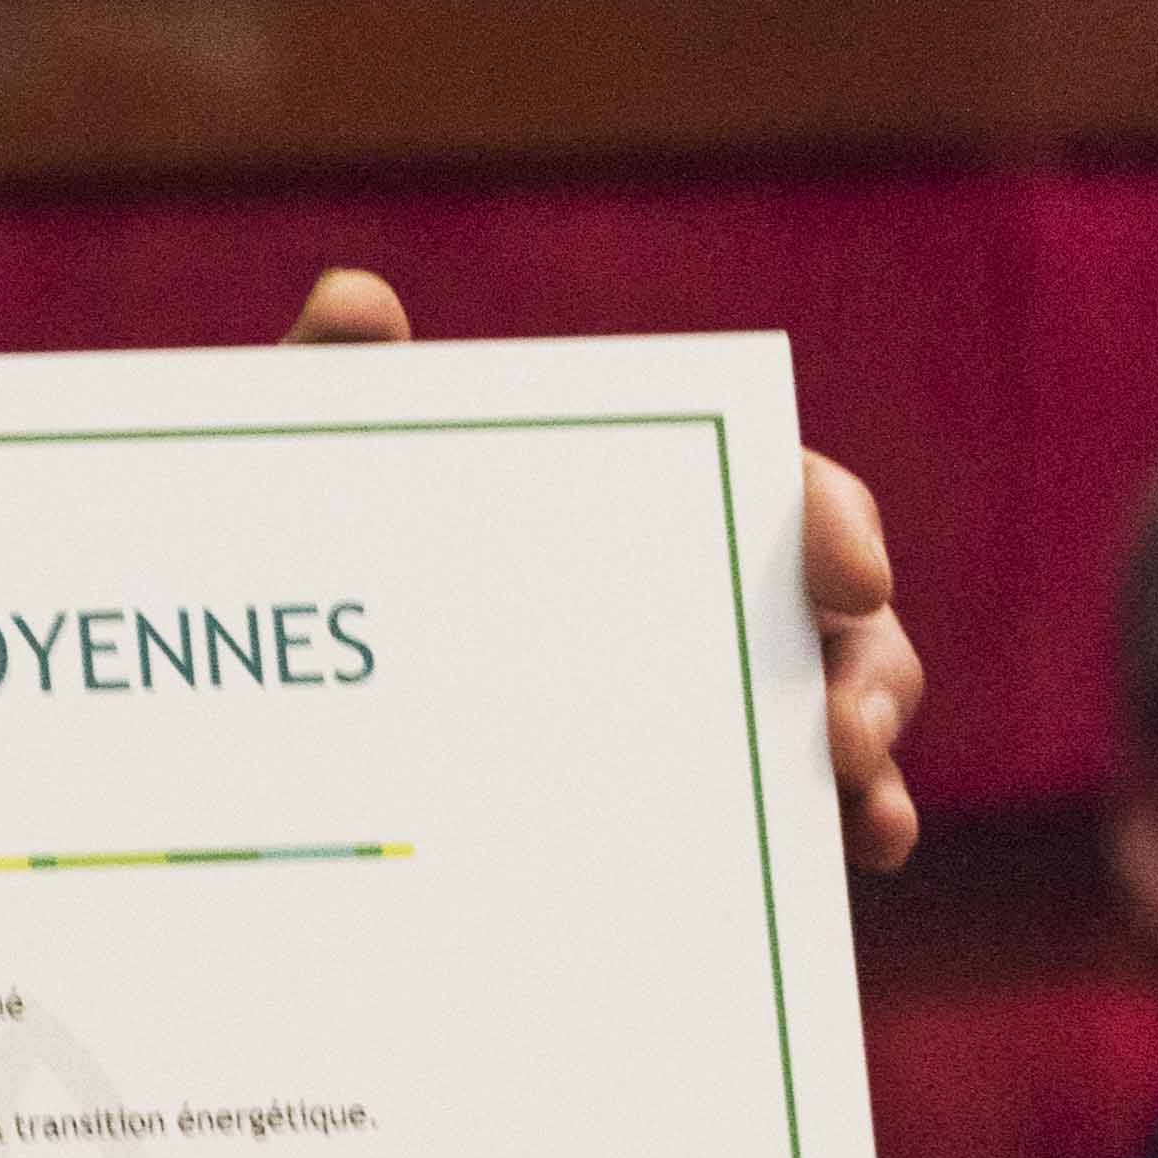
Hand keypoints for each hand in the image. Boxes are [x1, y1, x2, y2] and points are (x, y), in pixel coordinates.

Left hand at [286, 271, 920, 869]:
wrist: (288, 682)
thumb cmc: (326, 537)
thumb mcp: (318, 463)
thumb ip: (329, 385)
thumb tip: (354, 305)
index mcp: (645, 490)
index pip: (778, 490)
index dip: (831, 522)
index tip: (848, 575)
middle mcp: (703, 591)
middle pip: (841, 618)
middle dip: (868, 667)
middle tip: (842, 727)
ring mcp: (710, 700)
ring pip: (841, 718)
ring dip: (869, 756)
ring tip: (857, 800)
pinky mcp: (694, 798)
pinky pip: (798, 817)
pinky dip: (848, 827)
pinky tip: (855, 852)